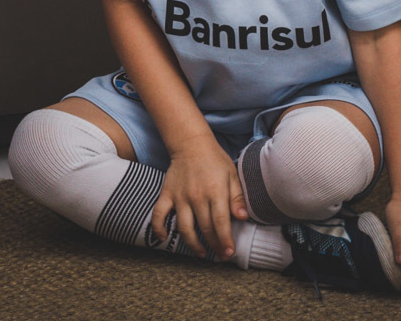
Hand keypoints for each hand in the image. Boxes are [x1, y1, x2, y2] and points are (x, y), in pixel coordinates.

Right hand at [152, 137, 248, 261]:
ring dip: (193, 244)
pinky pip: (159, 215)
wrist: (191, 144)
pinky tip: (164, 239)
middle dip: (214, 246)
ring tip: (202, 253)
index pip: (221, 222)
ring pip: (184, 227)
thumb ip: (237, 197)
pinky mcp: (166, 194)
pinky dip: (159, 228)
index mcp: (215, 191)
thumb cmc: (215, 160)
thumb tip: (242, 218)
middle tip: (220, 256)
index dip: (225, 240)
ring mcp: (180, 196)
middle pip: (205, 228)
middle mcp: (197, 196)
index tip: (229, 252)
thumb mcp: (232, 175)